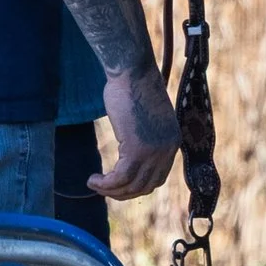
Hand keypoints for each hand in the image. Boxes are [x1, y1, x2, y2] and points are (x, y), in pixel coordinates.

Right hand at [89, 66, 178, 199]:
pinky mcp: (137, 149)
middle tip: (103, 188)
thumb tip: (131, 141)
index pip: (158, 177)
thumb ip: (144, 133)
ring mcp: (153, 151)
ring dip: (111, 190)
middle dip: (123, 192)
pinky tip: (93, 179)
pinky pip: (120, 177)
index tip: (118, 183)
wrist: (133, 72)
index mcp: (172, 143)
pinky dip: (106, 184)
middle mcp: (167, 150)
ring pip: (132, 185)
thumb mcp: (145, 117)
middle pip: (145, 186)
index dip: (136, 185)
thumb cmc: (133, 87)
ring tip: (94, 184)